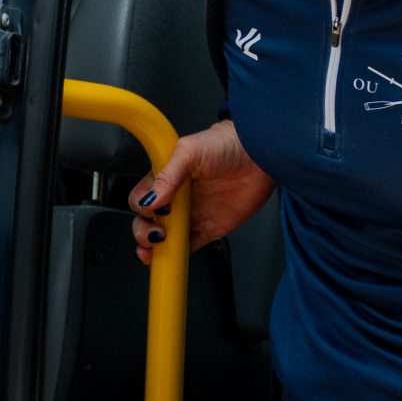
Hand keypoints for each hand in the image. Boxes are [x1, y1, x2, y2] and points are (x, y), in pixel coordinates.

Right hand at [129, 120, 274, 264]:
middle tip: (155, 235)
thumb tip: (152, 199)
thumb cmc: (226, 144)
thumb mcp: (190, 151)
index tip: (153, 210)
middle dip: (143, 232)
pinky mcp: (209, 229)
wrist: (260, 155)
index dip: (142, 208)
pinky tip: (174, 256)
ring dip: (155, 249)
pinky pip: (189, 247)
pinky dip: (179, 256)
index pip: (141, 199)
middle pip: (147, 222)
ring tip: (155, 252)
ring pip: (164, 238)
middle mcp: (176, 198)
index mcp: (165, 179)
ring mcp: (191, 215)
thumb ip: (168, 175)